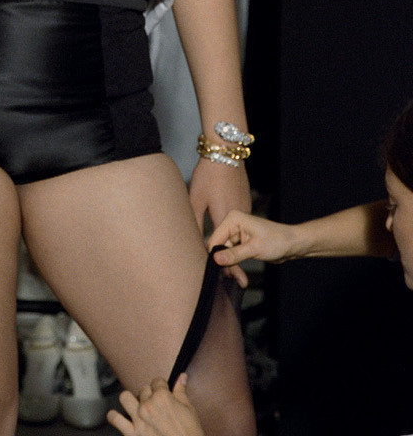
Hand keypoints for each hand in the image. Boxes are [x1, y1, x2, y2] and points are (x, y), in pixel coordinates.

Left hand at [106, 374, 217, 435]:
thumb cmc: (191, 434)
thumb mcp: (189, 408)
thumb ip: (181, 390)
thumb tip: (181, 376)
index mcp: (162, 396)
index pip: (156, 381)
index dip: (161, 387)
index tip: (163, 393)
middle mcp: (148, 405)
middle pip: (143, 390)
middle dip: (149, 396)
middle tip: (155, 407)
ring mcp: (138, 419)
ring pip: (125, 398)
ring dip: (130, 400)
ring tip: (136, 407)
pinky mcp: (133, 434)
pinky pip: (115, 420)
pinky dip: (114, 417)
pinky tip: (117, 417)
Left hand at [189, 159, 250, 283]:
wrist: (226, 154)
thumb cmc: (208, 175)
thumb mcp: (195, 200)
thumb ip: (194, 224)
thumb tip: (192, 243)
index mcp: (225, 219)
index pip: (225, 250)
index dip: (227, 267)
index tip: (227, 281)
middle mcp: (238, 217)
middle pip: (235, 245)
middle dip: (234, 263)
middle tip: (238, 281)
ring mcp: (244, 209)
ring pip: (238, 234)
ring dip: (234, 248)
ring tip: (230, 264)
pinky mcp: (244, 203)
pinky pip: (240, 224)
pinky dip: (237, 234)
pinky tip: (231, 239)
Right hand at [207, 210, 299, 285]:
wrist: (292, 244)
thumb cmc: (277, 240)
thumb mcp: (255, 248)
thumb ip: (234, 254)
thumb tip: (215, 259)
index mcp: (233, 219)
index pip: (215, 239)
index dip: (216, 255)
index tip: (222, 270)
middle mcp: (231, 225)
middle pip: (219, 249)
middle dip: (226, 265)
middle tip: (237, 278)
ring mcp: (235, 235)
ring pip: (224, 255)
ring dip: (232, 268)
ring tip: (242, 280)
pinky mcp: (240, 244)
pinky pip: (231, 257)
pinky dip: (236, 268)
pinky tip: (242, 278)